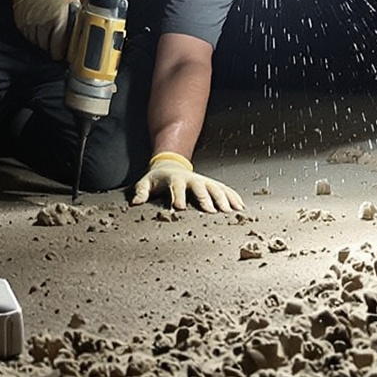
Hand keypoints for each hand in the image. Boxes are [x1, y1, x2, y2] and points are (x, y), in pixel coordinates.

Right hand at [8, 0, 79, 58]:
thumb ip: (79, 11)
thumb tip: (92, 22)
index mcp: (61, 14)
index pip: (64, 42)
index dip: (67, 51)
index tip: (69, 55)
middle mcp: (46, 19)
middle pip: (51, 46)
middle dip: (57, 49)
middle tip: (60, 47)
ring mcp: (33, 23)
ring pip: (41, 44)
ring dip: (46, 44)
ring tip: (50, 35)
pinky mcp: (23, 25)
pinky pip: (31, 39)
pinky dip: (36, 38)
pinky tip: (40, 30)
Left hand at [131, 151, 246, 212]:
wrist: (170, 164)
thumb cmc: (158, 178)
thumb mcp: (146, 182)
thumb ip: (141, 191)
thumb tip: (135, 202)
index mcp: (175, 179)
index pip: (177, 188)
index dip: (178, 197)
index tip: (180, 208)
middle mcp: (192, 179)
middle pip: (201, 187)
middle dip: (206, 198)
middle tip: (212, 211)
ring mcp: (204, 180)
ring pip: (216, 188)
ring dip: (224, 199)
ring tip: (231, 211)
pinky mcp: (212, 184)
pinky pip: (225, 189)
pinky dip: (233, 197)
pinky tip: (241, 207)